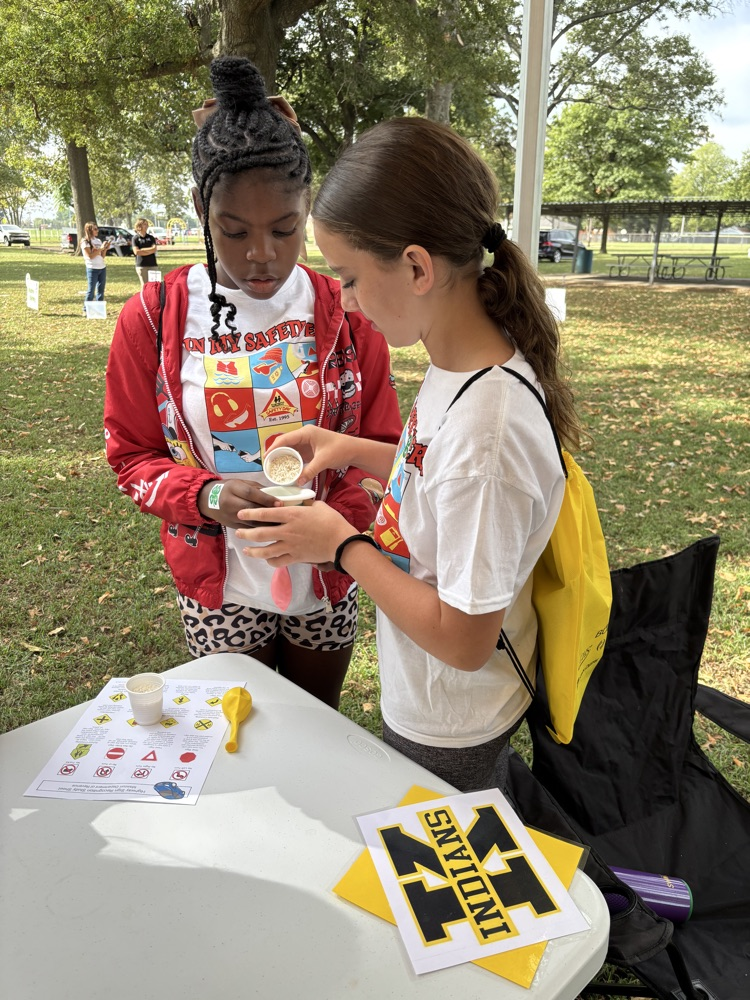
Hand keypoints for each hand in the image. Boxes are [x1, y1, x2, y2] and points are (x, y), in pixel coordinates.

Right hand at [197, 479, 280, 529]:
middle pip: (252, 509)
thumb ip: (256, 488)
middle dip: (269, 514)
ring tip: (281, 526)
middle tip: (285, 517)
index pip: (251, 494)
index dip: (266, 499)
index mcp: (233, 488)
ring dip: (267, 525)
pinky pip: (248, 530)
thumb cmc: (228, 489)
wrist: (206, 500)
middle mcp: (230, 503)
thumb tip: (275, 494)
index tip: (280, 503)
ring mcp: (230, 516)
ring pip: (251, 523)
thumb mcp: (240, 483)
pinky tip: (271, 532)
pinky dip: (260, 531)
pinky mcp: (232, 526)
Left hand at [236, 502, 352, 567]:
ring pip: (266, 551)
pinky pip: (278, 561)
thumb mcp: (317, 505)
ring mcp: (290, 546)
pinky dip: (271, 561)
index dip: (250, 513)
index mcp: (291, 515)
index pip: (265, 513)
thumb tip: (299, 500)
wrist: (340, 541)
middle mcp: (287, 531)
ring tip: (246, 550)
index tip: (240, 513)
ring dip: (253, 551)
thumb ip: (304, 503)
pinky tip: (267, 559)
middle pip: (260, 534)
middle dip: (246, 533)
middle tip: (238, 533)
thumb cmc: (331, 520)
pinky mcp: (296, 557)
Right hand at [267, 426, 351, 484]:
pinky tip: (286, 470)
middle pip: (284, 444)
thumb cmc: (340, 450)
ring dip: (282, 458)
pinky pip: (296, 455)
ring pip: (289, 450)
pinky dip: (291, 462)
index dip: (273, 448)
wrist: (353, 450)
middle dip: (275, 454)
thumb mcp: (323, 461)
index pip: (284, 439)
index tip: (265, 459)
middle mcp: (304, 436)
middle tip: (267, 466)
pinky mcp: (310, 450)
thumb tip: (297, 482)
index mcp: (305, 433)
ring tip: (273, 469)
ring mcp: (306, 443)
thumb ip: (310, 471)